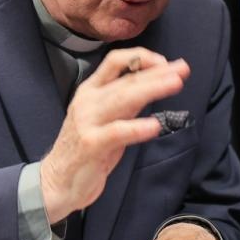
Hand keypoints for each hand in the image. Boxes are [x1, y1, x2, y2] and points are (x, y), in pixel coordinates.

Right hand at [39, 48, 186, 223]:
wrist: (58, 181)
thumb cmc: (87, 148)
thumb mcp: (108, 118)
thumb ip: (127, 102)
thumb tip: (156, 84)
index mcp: (91, 90)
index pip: (115, 62)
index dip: (141, 58)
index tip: (165, 63)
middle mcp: (88, 101)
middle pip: (125, 79)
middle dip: (156, 72)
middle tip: (182, 69)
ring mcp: (87, 122)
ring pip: (122, 99)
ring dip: (152, 90)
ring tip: (175, 84)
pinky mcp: (91, 144)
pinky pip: (117, 132)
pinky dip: (137, 128)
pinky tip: (155, 125)